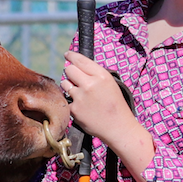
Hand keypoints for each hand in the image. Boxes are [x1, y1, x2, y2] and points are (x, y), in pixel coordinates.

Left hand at [60, 50, 154, 175]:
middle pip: (69, 69)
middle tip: (75, 78)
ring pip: (65, 83)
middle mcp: (90, 84)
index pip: (80, 60)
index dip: (71, 56)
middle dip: (70, 72)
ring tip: (81, 94)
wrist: (118, 127)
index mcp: (101, 75)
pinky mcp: (74, 109)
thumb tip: (76, 65)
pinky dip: (71, 101)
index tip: (67, 54)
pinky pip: (66, 99)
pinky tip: (82, 106)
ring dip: (69, 86)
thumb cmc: (115, 105)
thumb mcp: (110, 84)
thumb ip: (94, 74)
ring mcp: (81, 97)